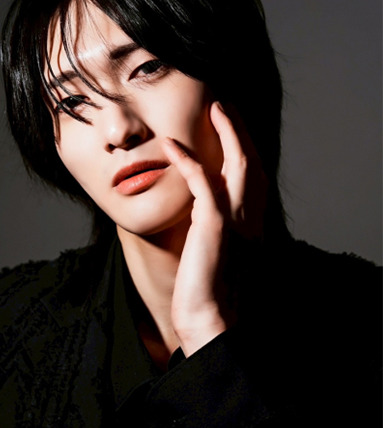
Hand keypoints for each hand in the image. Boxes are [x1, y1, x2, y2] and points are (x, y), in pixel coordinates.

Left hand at [162, 101, 267, 355]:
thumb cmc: (208, 294)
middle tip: (226, 106)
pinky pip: (203, 182)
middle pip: (253, 161)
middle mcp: (250, 218)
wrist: (210, 321)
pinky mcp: (214, 226)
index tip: (233, 127)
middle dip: (241, 130)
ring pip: (237, 163)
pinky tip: (173, 144)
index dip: (246, 148)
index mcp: (252, 225)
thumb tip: (198, 217)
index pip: (254, 176)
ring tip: (214, 108)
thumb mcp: (215, 255)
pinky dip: (188, 160)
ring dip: (227, 132)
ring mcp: (236, 220)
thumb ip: (213, 231)